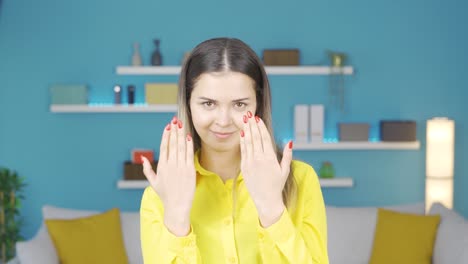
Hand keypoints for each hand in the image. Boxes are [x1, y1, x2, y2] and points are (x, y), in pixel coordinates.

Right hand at [142, 116, 195, 235]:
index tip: (168, 126)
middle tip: (175, 120)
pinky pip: (189, 154)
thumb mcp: (153, 182)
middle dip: (174, 131)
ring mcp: (180, 167)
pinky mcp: (189, 170)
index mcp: (161, 166)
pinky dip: (189, 145)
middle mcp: (170, 165)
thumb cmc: (165, 195)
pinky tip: (188, 137)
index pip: (164, 147)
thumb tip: (142, 158)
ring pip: (180, 147)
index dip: (166, 135)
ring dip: (181, 134)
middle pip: (172, 144)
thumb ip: (147, 169)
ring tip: (181, 125)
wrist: (177, 207)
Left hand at [239, 111, 292, 226]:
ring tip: (244, 120)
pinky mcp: (244, 167)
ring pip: (248, 142)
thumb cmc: (277, 185)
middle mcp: (259, 159)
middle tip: (249, 114)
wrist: (266, 200)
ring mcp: (250, 163)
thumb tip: (290, 141)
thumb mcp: (285, 170)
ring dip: (246, 130)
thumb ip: (287, 155)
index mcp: (270, 158)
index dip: (261, 127)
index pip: (264, 138)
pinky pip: (243, 151)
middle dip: (252, 125)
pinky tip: (242, 133)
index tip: (258, 118)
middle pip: (255, 137)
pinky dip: (242, 141)